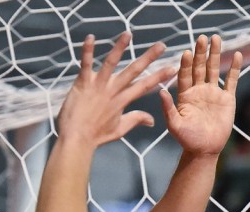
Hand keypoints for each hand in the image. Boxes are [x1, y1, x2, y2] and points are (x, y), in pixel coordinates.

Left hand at [57, 33, 174, 146]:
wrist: (76, 139)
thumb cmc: (96, 136)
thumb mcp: (119, 129)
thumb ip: (135, 120)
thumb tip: (152, 120)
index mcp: (122, 101)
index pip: (145, 86)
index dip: (159, 76)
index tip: (173, 68)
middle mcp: (113, 91)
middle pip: (134, 71)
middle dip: (149, 58)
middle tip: (162, 46)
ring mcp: (98, 86)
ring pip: (111, 63)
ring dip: (119, 48)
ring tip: (128, 34)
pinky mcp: (83, 83)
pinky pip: (85, 64)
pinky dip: (87, 51)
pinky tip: (90, 37)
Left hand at [161, 35, 241, 156]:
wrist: (205, 150)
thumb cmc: (187, 139)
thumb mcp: (175, 124)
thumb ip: (168, 108)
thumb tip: (160, 92)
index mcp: (185, 95)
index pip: (185, 75)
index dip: (185, 64)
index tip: (186, 52)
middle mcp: (199, 91)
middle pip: (199, 67)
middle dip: (200, 53)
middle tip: (202, 38)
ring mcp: (213, 93)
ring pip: (214, 69)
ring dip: (215, 54)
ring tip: (216, 38)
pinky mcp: (227, 99)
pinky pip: (232, 81)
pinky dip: (235, 68)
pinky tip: (236, 55)